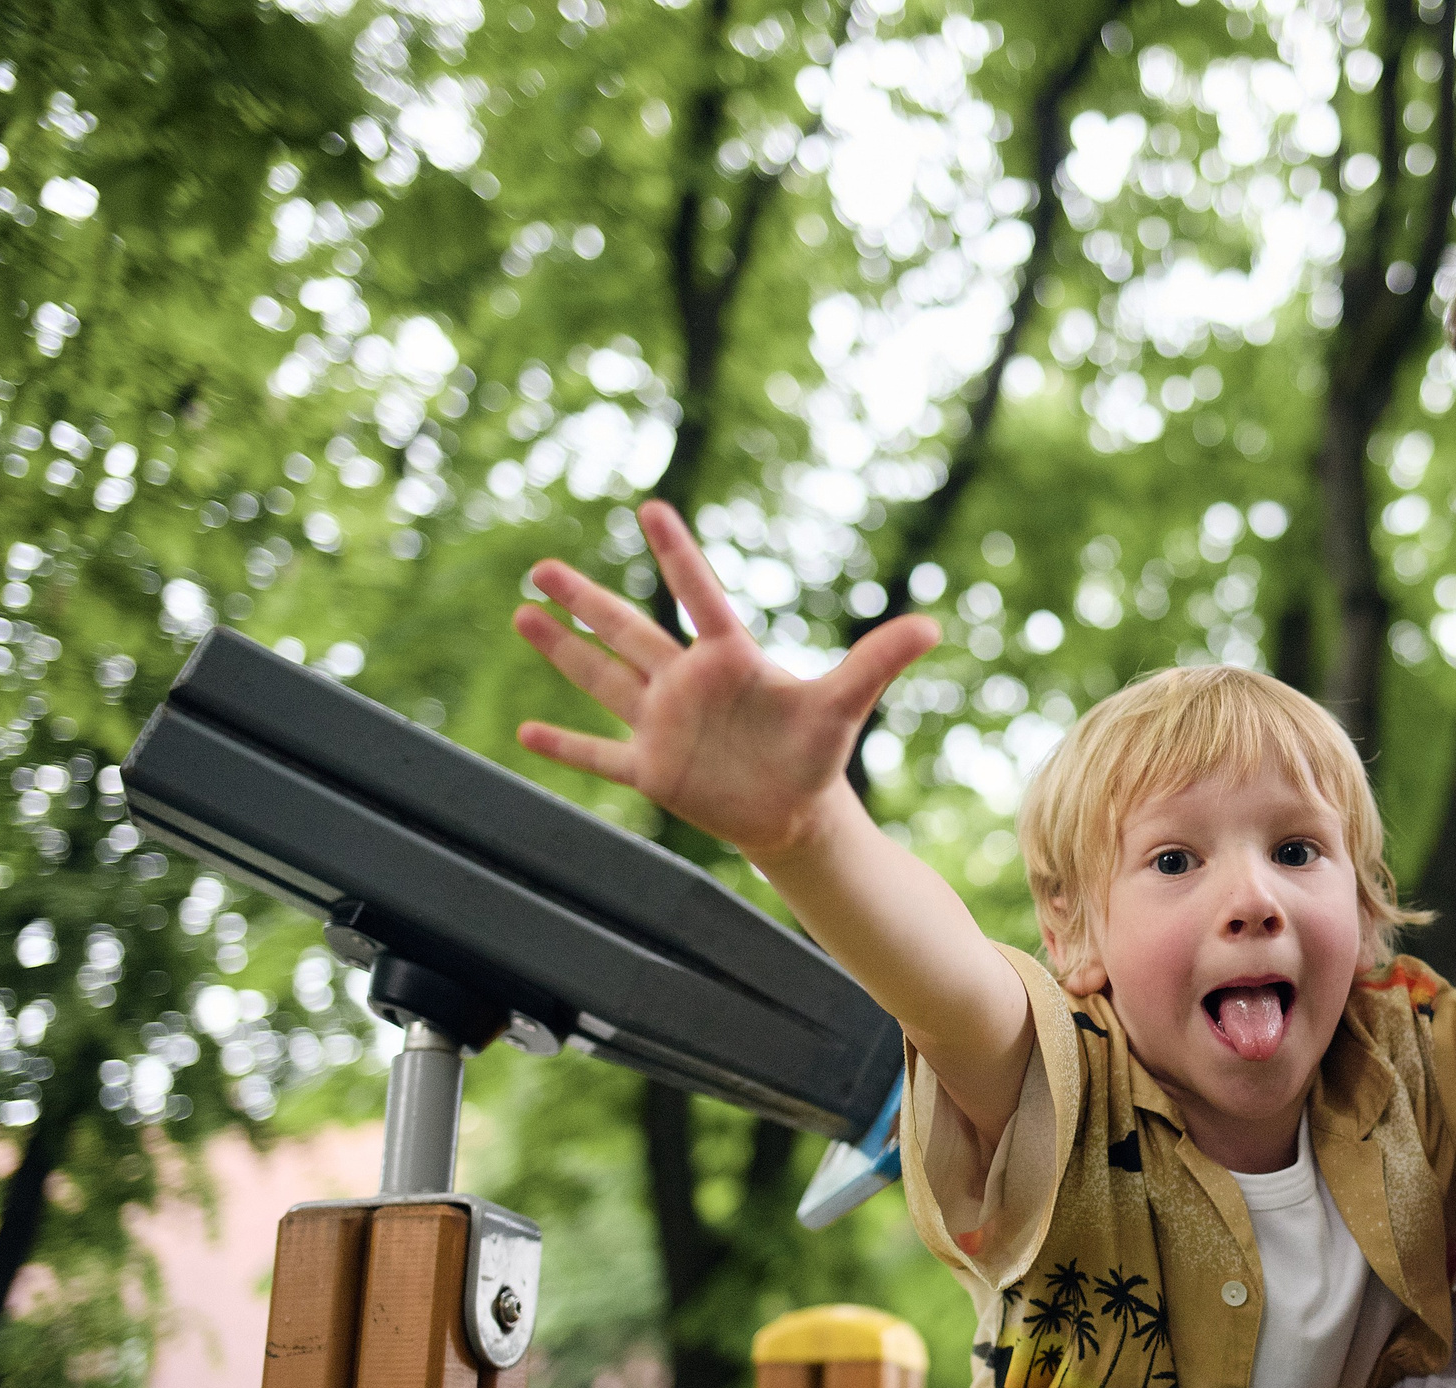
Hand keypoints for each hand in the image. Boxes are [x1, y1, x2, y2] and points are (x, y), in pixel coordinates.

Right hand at [511, 501, 935, 857]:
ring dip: (564, 652)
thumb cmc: (816, 750)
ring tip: (522, 613)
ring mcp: (663, 724)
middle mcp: (686, 683)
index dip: (678, 556)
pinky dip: (565, 748)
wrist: (795, 809)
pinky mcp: (652, 769)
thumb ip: (879, 661)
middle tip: (543, 566)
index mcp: (730, 658)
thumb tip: (933, 624)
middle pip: (628, 632)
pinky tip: (525, 733)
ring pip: (604, 680)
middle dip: (587, 601)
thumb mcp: (846, 704)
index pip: (699, 596)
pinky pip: (600, 755)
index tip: (653, 509)